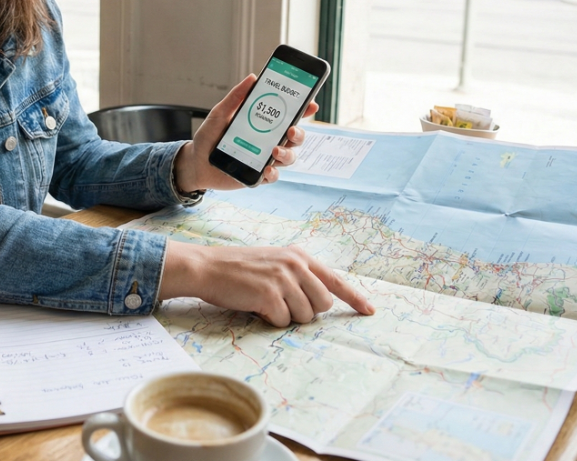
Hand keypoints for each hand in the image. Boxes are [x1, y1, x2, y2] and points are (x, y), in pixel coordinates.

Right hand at [160, 241, 374, 325]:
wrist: (207, 267)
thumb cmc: (238, 268)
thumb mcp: (274, 262)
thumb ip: (298, 275)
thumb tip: (319, 302)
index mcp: (299, 256)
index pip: (335, 280)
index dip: (354, 298)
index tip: (369, 311)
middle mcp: (295, 264)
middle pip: (323, 304)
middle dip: (306, 311)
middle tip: (283, 304)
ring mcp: (283, 278)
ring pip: (305, 315)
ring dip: (286, 316)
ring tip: (265, 302)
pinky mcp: (270, 294)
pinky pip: (282, 321)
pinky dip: (269, 320)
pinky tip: (255, 306)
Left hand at [173, 75, 318, 191]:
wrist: (195, 162)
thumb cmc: (209, 137)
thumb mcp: (220, 113)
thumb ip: (235, 97)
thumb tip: (252, 78)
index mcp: (263, 124)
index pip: (289, 116)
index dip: (303, 110)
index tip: (311, 104)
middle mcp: (268, 141)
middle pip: (295, 138)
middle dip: (299, 134)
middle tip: (291, 130)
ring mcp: (264, 159)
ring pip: (288, 157)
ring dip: (287, 154)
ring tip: (275, 151)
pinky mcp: (257, 175)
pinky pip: (272, 176)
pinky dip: (273, 173)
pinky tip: (267, 169)